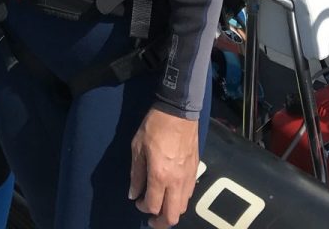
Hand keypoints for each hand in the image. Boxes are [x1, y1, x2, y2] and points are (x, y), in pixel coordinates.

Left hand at [129, 108, 198, 227]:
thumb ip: (136, 174)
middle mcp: (176, 182)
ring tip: (162, 204)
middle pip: (172, 216)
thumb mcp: (138, 148)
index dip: (143, 208)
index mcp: (160, 176)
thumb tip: (133, 194)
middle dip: (160, 222)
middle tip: (151, 218)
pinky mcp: (195, 170)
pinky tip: (172, 191)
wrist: (178, 111)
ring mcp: (188, 177)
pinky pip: (189, 194)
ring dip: (171, 211)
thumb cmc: (154, 127)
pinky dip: (180, 199)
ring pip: (183, 207)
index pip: (153, 206)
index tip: (138, 202)